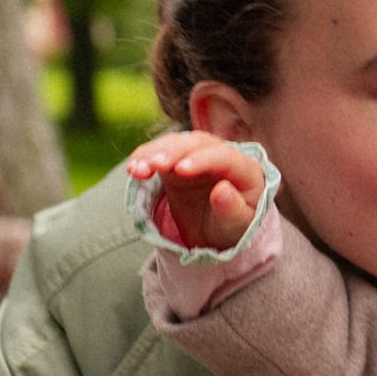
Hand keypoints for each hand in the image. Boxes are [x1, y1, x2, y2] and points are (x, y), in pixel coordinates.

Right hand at [125, 131, 265, 250]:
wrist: (217, 232)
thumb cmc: (232, 228)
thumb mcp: (237, 227)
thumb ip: (232, 210)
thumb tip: (222, 190)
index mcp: (244, 169)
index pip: (223, 156)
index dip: (201, 160)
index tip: (180, 170)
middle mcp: (221, 154)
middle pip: (196, 143)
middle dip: (173, 152)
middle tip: (153, 165)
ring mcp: (197, 155)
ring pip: (176, 143)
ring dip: (154, 153)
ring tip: (136, 169)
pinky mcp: (176, 160)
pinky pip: (160, 153)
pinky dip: (145, 157)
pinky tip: (132, 168)